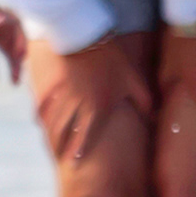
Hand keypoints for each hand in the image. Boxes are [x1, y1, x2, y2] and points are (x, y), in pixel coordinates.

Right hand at [29, 35, 155, 164]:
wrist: (83, 34)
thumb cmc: (111, 57)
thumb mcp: (131, 78)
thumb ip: (143, 101)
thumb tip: (155, 118)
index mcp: (98, 108)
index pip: (86, 137)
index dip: (79, 151)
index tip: (75, 163)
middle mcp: (78, 107)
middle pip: (66, 134)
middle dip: (62, 147)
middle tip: (60, 158)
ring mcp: (62, 98)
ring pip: (53, 123)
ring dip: (51, 136)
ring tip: (51, 145)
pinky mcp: (50, 87)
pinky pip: (43, 107)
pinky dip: (41, 117)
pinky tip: (39, 122)